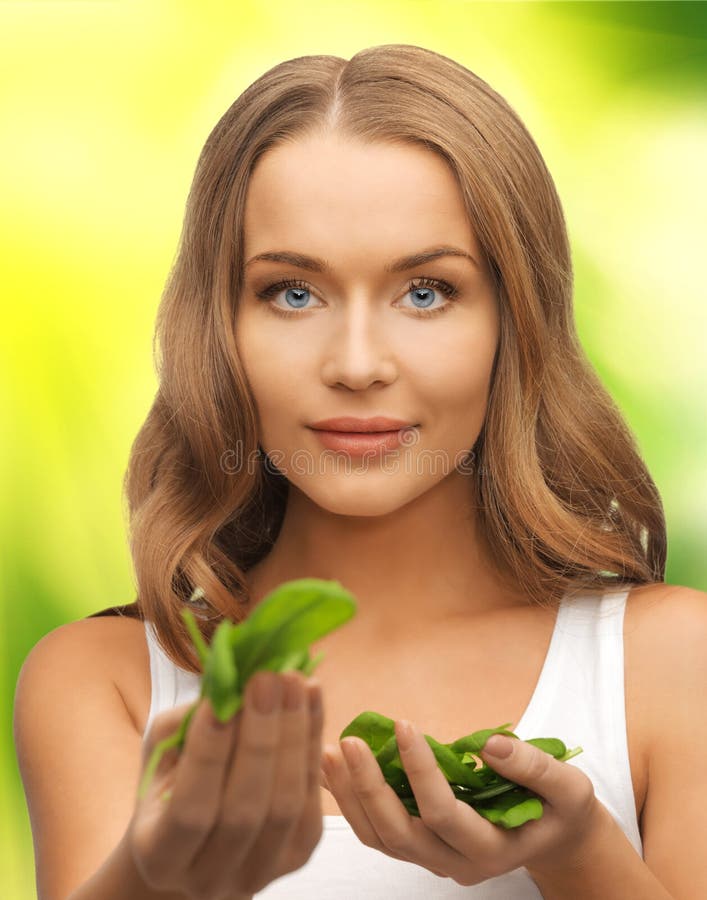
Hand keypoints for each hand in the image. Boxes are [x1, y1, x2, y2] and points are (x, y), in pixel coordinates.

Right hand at [129, 670, 323, 898]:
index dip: (208, 755)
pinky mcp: (298, 854)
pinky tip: (311, 696)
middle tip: (267, 679)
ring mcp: (259, 872)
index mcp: (159, 857)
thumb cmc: (173, 780)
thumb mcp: (164, 750)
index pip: (189, 811)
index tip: (220, 701)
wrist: (201, 834)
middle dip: (259, 737)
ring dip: (294, 734)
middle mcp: (209, 880)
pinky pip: (311, 798)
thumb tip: (235, 682)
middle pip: (244, 810)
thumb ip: (189, 723)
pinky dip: (313, 741)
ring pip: (285, 804)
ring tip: (295, 680)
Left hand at [321, 721, 606, 885]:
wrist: (555, 836)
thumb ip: (533, 768)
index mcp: (493, 850)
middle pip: (399, 833)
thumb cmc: (562, 807)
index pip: (444, 814)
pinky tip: (335, 769)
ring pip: (379, 838)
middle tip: (348, 742)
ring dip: (350, 796)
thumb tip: (489, 745)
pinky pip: (377, 832)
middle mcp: (456, 864)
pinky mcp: (421, 847)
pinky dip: (352, 802)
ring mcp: (434, 860)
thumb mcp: (568, 786)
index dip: (421, 771)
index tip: (405, 725)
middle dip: (369, 788)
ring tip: (330, 751)